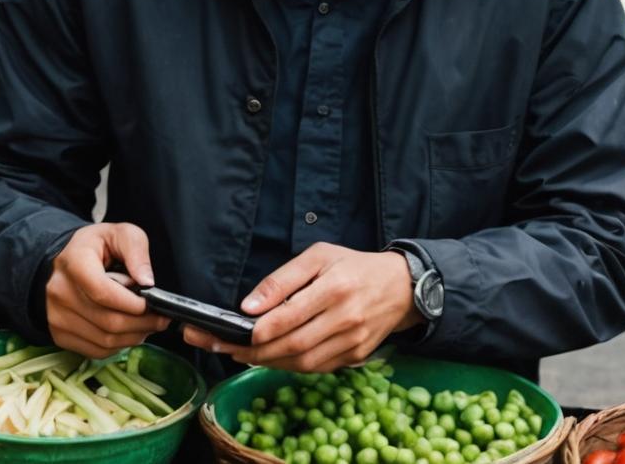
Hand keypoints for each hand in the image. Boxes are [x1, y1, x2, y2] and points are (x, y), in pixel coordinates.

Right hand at [44, 224, 169, 359]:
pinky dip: (118, 346)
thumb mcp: (118, 233)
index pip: (104, 293)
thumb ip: (136, 251)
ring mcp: (57, 317)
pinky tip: (127, 333)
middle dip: (142, 324)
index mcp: (74, 263)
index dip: (133, 304)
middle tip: (160, 319)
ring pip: (104, 340)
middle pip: (108, 321)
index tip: (153, 303)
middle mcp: (60, 292)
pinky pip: (96, 351)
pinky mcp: (59, 335)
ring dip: (133, 337)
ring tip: (147, 325)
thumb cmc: (94, 247)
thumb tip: (147, 282)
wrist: (60, 263)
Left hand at [181, 244, 417, 373]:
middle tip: (222, 347)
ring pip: (303, 363)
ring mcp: (353, 342)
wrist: (402, 287)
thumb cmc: (354, 266)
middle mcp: (346, 319)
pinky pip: (316, 368)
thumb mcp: (319, 256)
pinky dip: (289, 366)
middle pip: (293, 345)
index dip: (259, 330)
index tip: (232, 333)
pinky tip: (270, 357)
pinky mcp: (355, 357)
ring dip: (267, 362)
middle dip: (253, 351)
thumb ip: (282, 280)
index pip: (290, 316)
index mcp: (336, 288)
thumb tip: (249, 306)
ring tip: (239, 353)